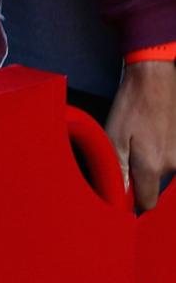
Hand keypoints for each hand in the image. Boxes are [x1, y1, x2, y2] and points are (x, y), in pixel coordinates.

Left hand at [108, 61, 175, 212]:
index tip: (122, 190)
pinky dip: (161, 151)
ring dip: (151, 162)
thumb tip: (121, 197)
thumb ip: (118, 171)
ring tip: (139, 139)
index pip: (147, 202)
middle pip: (154, 185)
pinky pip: (172, 157)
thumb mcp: (113, 137)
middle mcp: (172, 164)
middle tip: (126, 153)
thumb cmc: (131, 107)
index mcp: (152, 166)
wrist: (154, 80)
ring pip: (163, 170)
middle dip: (140, 177)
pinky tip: (152, 135)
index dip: (133, 200)